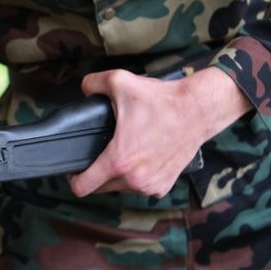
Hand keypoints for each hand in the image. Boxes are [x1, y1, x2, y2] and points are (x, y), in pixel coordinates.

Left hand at [70, 67, 249, 197]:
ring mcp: (150, 186)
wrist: (198, 110)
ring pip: (121, 187)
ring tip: (124, 150)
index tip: (74, 169)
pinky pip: (140, 186)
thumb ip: (92, 83)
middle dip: (96, 173)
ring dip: (117, 174)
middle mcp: (134, 179)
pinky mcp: (163, 186)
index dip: (73, 178)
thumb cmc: (162, 100)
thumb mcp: (120, 81)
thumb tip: (83, 88)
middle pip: (100, 187)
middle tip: (101, 151)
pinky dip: (137, 176)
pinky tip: (140, 157)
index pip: (83, 187)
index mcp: (119, 160)